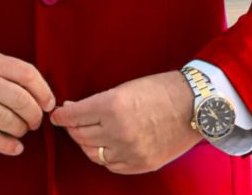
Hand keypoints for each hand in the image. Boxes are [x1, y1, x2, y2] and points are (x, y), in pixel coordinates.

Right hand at [0, 50, 55, 155]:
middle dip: (34, 115)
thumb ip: (11, 75)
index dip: (43, 91)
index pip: (26, 72)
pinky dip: (9, 146)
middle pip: (20, 98)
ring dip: (21, 130)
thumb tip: (45, 96)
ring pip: (8, 120)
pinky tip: (15, 147)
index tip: (48, 104)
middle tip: (35, 121)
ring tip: (21, 130)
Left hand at [50, 71, 200, 173]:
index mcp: (112, 105)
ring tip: (86, 133)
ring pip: (93, 153)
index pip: (75, 115)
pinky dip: (105, 156)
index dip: (62, 115)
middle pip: (81, 135)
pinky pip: (112, 165)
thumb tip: (75, 109)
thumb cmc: (160, 89)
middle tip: (70, 120)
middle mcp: (118, 130)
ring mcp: (130, 150)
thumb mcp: (126, 87)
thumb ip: (100, 102)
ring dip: (85, 143)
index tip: (57, 114)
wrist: (194, 105)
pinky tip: (104, 146)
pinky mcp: (141, 164)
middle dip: (72, 127)